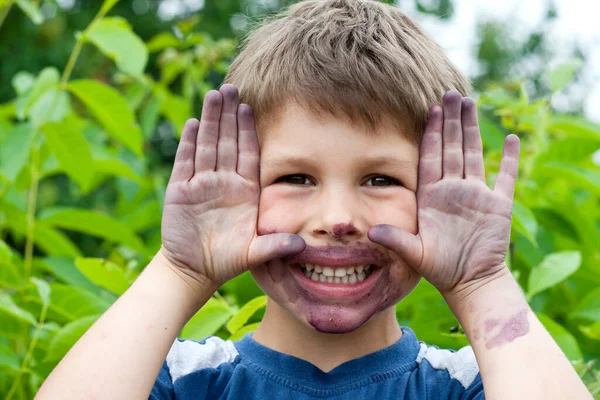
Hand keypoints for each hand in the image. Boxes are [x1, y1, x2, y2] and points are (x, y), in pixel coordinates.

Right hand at [160, 84, 304, 287]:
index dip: (248, 130)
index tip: (249, 107)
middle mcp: (224, 182)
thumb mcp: (254, 253)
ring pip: (207, 146)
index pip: (248, 153)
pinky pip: (186, 162)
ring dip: (210, 121)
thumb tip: (302, 244)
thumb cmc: (228, 260)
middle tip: (230, 87)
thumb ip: (275, 246)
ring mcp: (201, 184)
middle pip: (227, 142)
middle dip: (228, 115)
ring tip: (213, 95)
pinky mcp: (180, 191)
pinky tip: (193, 124)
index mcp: (244, 190)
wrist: (195, 270)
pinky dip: (189, 144)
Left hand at [368, 91, 519, 296]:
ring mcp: (477, 195)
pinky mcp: (498, 205)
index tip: (430, 109)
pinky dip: (509, 160)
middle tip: (451, 92)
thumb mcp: (415, 253)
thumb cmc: (440, 269)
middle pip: (452, 147)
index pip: (431, 156)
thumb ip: (395, 239)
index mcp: (432, 195)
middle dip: (451, 120)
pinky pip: (505, 177)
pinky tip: (511, 140)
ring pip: (474, 154)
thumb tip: (370, 231)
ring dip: (473, 129)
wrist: (469, 283)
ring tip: (471, 102)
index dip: (431, 133)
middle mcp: (453, 189)